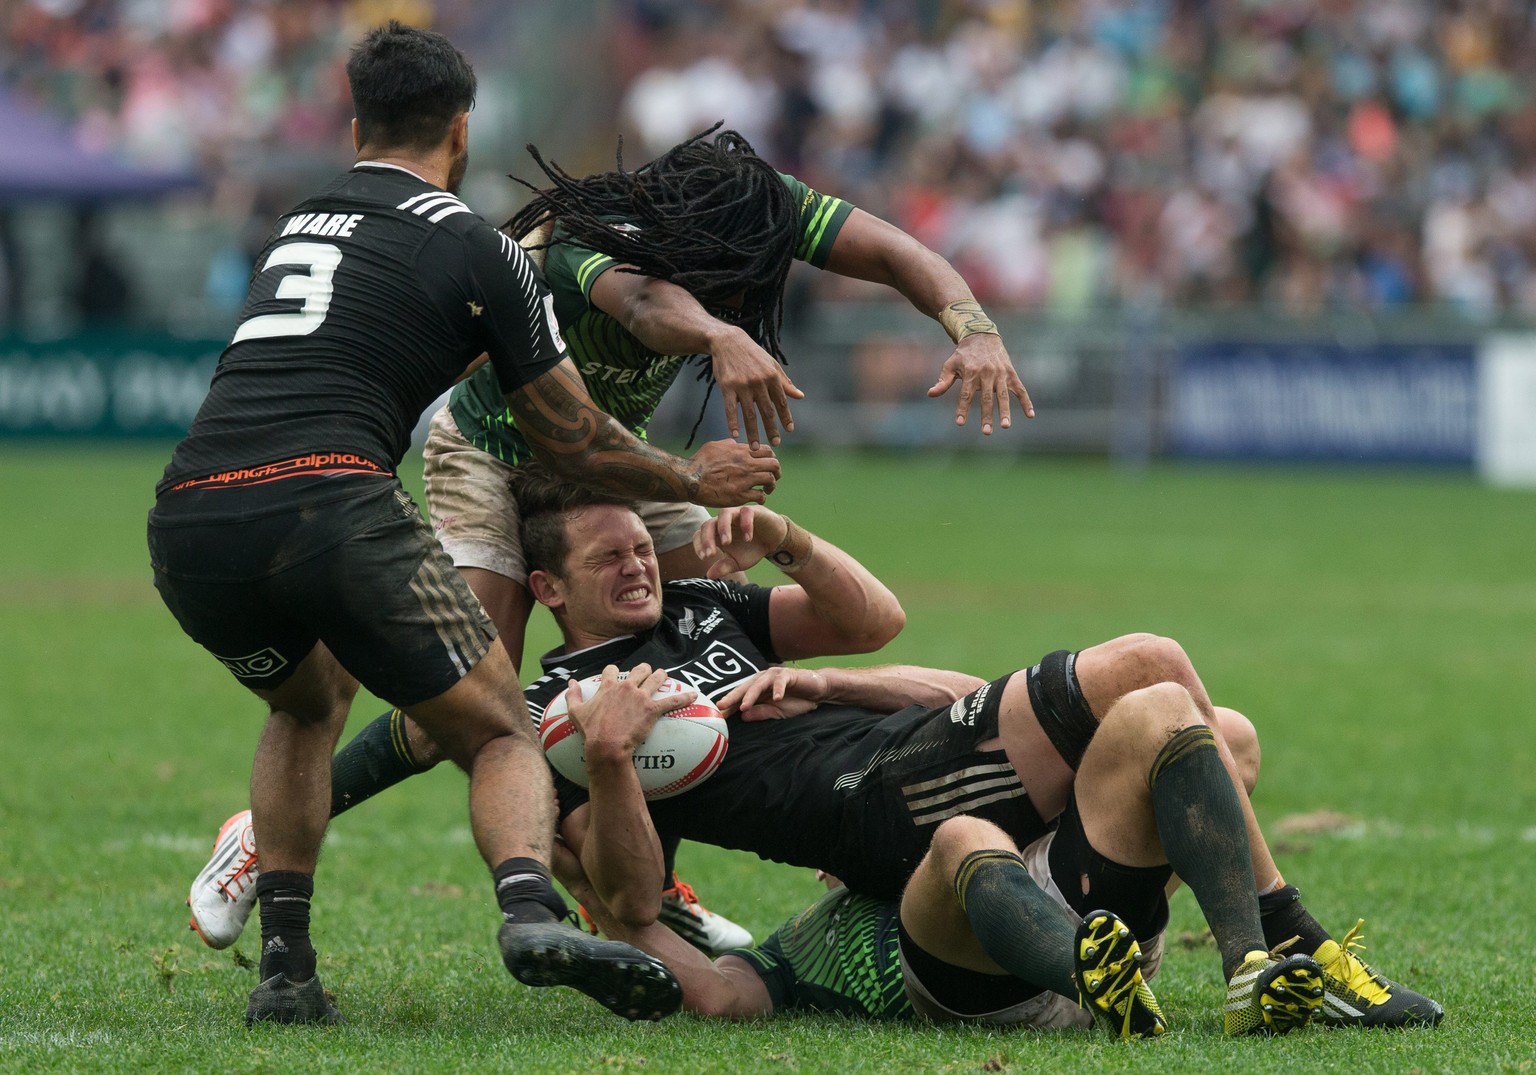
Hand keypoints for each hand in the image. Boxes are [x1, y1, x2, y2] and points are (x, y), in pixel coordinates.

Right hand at [565, 664, 695, 763]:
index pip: (613, 669)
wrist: (607, 746)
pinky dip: (685, 697)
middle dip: (644, 670)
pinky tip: (694, 695)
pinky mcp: (652, 709)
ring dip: (662, 676)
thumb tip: (569, 682)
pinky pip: (673, 700)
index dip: (615, 671)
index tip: (617, 674)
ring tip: (665, 677)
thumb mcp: (576, 713)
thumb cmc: (591, 731)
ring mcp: (641, 697)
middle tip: (647, 674)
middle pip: (640, 669)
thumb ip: (572, 695)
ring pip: (657, 678)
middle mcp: (626, 687)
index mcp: (609, 686)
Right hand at [689, 440, 780, 506]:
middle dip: (776, 471)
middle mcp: (747, 464)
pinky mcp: (741, 495)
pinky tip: (757, 498)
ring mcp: (745, 480)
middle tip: (773, 477)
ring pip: (770, 480)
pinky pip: (760, 496)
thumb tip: (736, 443)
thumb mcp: (713, 446)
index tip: (768, 464)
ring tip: (766, 489)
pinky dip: (762, 497)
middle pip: (774, 465)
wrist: (690, 479)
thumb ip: (728, 444)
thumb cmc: (699, 462)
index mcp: (741, 451)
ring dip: (771, 485)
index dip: (772, 458)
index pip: (768, 451)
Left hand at [691, 505, 784, 577]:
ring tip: (726, 543)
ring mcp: (738, 514)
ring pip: (724, 513)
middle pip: (708, 524)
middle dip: (707, 539)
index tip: (704, 557)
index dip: (699, 544)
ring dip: (723, 528)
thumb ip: (724, 567)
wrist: (774, 541)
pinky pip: (746, 512)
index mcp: (717, 533)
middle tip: (710, 554)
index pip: (700, 534)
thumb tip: (709, 575)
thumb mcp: (737, 562)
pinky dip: (746, 525)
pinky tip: (748, 538)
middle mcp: (724, 521)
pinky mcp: (753, 511)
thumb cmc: (752, 549)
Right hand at [709, 328, 805, 448]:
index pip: (781, 401)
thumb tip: (800, 396)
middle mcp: (759, 382)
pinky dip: (733, 422)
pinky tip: (736, 434)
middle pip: (767, 411)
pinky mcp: (727, 387)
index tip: (789, 430)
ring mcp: (742, 385)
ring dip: (753, 432)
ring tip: (756, 447)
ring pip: (749, 414)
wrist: (728, 342)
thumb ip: (784, 382)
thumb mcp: (771, 365)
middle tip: (776, 444)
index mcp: (771, 377)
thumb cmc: (752, 354)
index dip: (786, 416)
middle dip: (772, 429)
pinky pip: (730, 409)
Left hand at [718, 666, 829, 720]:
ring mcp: (775, 676)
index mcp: (758, 689)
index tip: (717, 715)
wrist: (817, 691)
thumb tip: (743, 717)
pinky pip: (781, 681)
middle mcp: (763, 680)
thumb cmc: (796, 700)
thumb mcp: (776, 712)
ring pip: (759, 684)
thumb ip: (761, 713)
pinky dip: (778, 689)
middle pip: (745, 688)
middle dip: (732, 697)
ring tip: (745, 706)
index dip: (729, 705)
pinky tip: (776, 698)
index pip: (741, 697)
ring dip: (751, 695)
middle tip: (722, 706)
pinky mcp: (788, 675)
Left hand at [927, 333, 1032, 434]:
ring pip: (1004, 395)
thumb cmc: (963, 354)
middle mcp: (987, 374)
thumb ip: (943, 381)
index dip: (963, 408)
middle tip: (986, 432)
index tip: (960, 422)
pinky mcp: (1011, 373)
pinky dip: (1026, 401)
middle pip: (987, 398)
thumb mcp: (950, 365)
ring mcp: (1001, 374)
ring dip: (1005, 411)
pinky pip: (1020, 389)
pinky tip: (1030, 415)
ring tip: (1005, 426)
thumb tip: (930, 394)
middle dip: (987, 416)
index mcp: (971, 372)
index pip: (966, 394)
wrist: (982, 335)